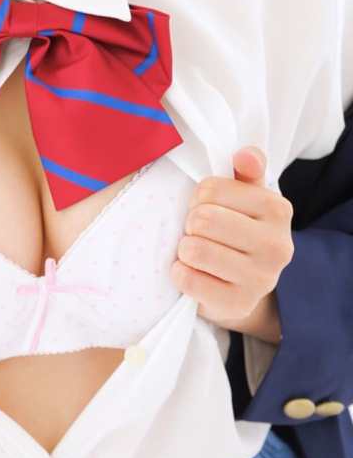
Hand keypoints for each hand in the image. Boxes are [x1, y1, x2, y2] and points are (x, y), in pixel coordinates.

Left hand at [169, 146, 293, 324]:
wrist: (242, 284)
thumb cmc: (237, 227)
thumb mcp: (245, 195)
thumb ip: (246, 169)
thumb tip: (245, 153)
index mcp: (278, 209)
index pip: (210, 189)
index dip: (197, 197)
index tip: (205, 206)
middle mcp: (277, 246)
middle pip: (202, 219)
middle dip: (190, 223)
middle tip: (198, 231)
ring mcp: (261, 279)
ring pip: (195, 250)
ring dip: (184, 249)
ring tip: (195, 251)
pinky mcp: (238, 304)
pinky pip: (188, 280)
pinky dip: (180, 273)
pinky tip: (192, 271)